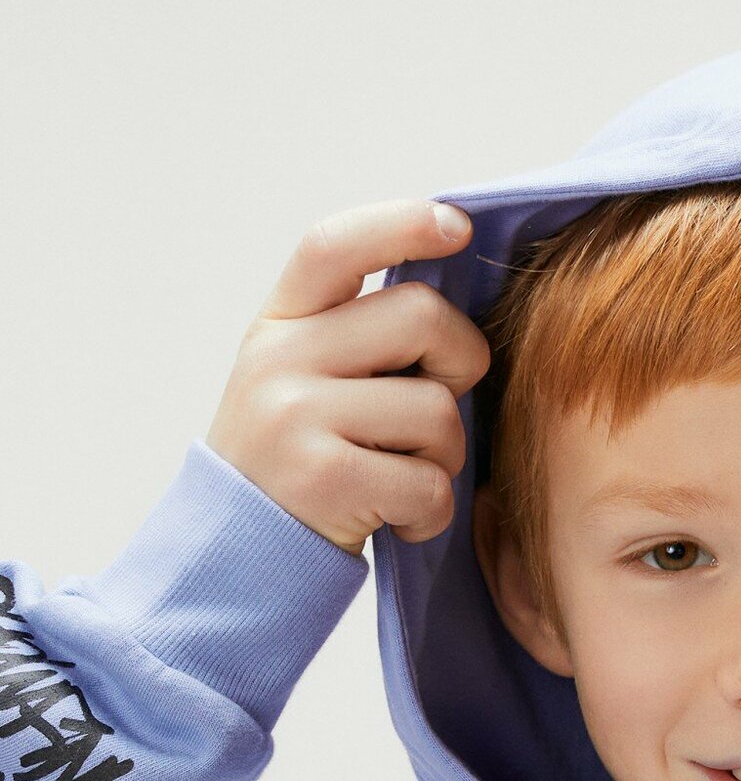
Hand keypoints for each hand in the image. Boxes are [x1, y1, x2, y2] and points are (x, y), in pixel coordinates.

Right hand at [206, 200, 490, 554]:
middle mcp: (280, 358)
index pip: (335, 246)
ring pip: (437, 411)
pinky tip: (399, 521)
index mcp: (278, 322)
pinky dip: (431, 514)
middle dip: (461, 363)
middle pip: (422, 317)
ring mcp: (296, 416)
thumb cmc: (297, 463)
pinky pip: (428, 483)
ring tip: (405, 475)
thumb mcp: (300, 379)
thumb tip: (451, 286)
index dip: (401, 224)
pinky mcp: (323, 478)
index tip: (456, 225)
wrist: (239, 556)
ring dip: (446, 455)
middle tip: (440, 404)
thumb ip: (356, 333)